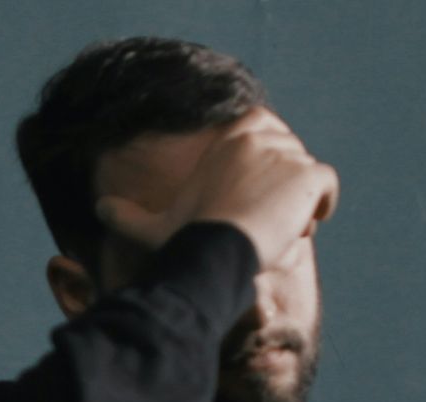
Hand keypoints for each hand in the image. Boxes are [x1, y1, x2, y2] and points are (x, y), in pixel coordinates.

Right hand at [95, 107, 339, 268]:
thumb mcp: (153, 226)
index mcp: (229, 138)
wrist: (216, 249)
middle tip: (267, 221)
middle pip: (290, 155)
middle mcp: (259, 136)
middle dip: (284, 185)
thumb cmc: (186, 239)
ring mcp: (286, 153)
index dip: (266, 161)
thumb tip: (98, 209)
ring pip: (307, 175)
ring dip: (300, 202)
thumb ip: (127, 216)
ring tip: (280, 232)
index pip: (264, 129)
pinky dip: (323, 205)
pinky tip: (303, 227)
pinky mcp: (308, 174)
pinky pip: (328, 185)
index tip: (257, 193)